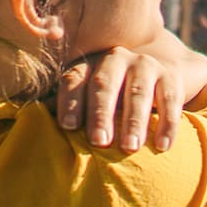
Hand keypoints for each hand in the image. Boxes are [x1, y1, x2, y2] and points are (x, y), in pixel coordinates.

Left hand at [56, 46, 198, 151]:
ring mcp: (144, 65)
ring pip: (137, 92)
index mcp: (89, 65)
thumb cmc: (113, 95)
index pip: (74, 80)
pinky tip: (162, 146)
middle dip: (100, 113)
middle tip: (99, 141)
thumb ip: (68, 108)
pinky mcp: (170, 76)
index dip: (70, 102)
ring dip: (133, 121)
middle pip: (104, 84)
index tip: (68, 127)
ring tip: (129, 147)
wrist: (160, 74)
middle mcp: (115, 59)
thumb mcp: (90, 96)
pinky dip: (167, 123)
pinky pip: (170, 99)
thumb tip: (36, 126)